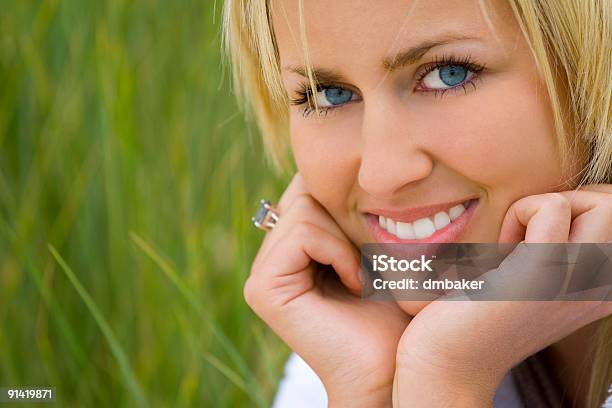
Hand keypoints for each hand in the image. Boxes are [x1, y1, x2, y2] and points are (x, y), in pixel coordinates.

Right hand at [245, 174, 409, 406]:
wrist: (393, 368)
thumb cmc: (397, 309)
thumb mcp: (374, 242)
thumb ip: (350, 204)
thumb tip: (343, 152)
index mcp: (292, 247)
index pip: (308, 188)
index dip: (345, 196)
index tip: (377, 234)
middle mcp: (271, 257)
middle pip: (304, 192)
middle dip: (346, 216)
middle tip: (373, 258)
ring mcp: (262, 273)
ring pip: (304, 207)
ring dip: (348, 237)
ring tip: (367, 277)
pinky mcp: (263, 287)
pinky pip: (304, 233)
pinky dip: (340, 252)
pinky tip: (358, 285)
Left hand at [392, 186, 611, 406]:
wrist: (451, 358)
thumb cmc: (480, 311)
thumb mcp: (534, 276)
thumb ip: (559, 246)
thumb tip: (559, 202)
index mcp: (604, 289)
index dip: (576, 212)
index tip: (535, 242)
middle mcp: (604, 288)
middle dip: (570, 203)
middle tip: (527, 236)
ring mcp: (579, 282)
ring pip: (603, 204)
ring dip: (548, 206)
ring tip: (516, 241)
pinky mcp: (544, 273)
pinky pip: (552, 207)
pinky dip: (521, 212)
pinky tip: (500, 250)